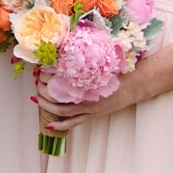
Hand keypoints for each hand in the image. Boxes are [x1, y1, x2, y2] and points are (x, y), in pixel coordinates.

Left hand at [35, 68, 151, 139]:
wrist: (136, 84)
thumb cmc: (121, 70)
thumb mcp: (104, 60)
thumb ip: (88, 58)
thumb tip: (69, 46)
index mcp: (89, 82)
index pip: (62, 81)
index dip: (48, 77)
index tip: (41, 69)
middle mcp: (88, 97)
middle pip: (58, 97)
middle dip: (43, 90)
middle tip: (36, 81)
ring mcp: (90, 109)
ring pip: (62, 112)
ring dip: (47, 105)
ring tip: (36, 97)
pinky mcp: (93, 116)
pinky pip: (73, 123)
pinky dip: (60, 125)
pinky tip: (48, 124)